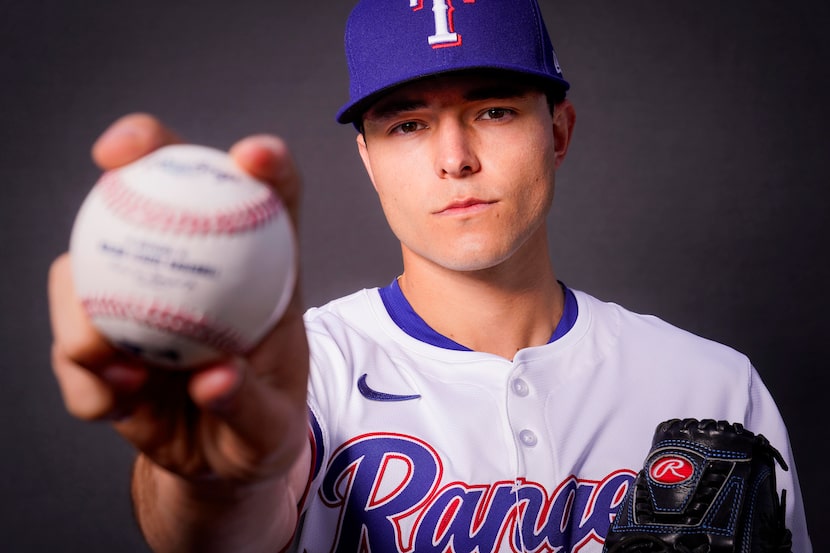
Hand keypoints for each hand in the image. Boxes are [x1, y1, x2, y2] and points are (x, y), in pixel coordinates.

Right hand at [48, 113, 309, 489]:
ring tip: (118, 368)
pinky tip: (115, 404)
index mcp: (258, 275)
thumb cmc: (261, 423)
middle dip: (140, 146)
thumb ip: (248, 402)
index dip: (264, 163)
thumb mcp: (273, 425)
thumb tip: (213, 378)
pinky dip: (87, 380)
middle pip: (165, 187)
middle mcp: (196, 270)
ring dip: (85, 310)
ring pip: (88, 266)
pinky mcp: (100, 344)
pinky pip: (73, 349)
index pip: (269, 200)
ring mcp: (138, 299)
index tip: (253, 156)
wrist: (219, 463)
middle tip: (115, 156)